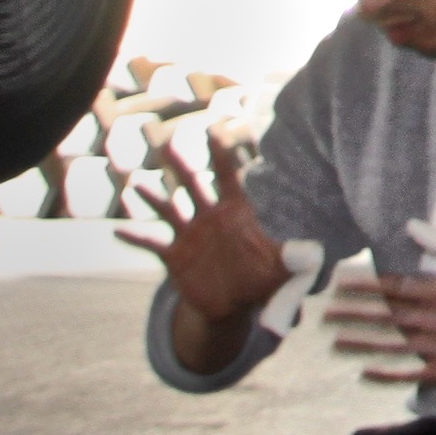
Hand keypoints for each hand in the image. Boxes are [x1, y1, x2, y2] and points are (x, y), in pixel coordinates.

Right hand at [117, 131, 289, 342]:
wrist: (236, 303)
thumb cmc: (263, 280)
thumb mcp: (282, 271)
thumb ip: (296, 263)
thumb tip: (318, 257)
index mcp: (237, 212)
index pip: (230, 176)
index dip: (223, 155)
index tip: (215, 131)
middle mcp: (210, 217)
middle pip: (192, 183)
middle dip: (178, 163)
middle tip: (164, 140)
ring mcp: (190, 234)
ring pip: (168, 208)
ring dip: (152, 197)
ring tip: (135, 183)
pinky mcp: (175, 257)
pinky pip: (152, 244)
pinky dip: (135, 238)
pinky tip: (117, 231)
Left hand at [331, 250, 435, 387]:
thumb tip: (411, 225)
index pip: (396, 288)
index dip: (366, 286)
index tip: (341, 285)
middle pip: (389, 317)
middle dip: (355, 314)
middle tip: (325, 314)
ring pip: (395, 345)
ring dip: (363, 343)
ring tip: (336, 341)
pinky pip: (412, 373)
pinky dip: (387, 373)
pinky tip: (365, 371)